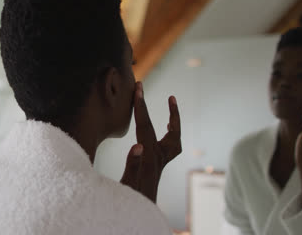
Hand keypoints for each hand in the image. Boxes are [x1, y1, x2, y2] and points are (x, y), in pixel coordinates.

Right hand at [121, 82, 181, 202]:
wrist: (141, 213)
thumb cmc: (131, 199)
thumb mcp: (128, 183)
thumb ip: (132, 164)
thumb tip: (138, 144)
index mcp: (149, 159)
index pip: (145, 127)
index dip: (141, 107)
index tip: (139, 89)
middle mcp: (158, 158)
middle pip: (165, 129)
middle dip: (166, 110)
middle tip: (168, 95)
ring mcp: (161, 162)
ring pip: (174, 137)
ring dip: (173, 120)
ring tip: (172, 105)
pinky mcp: (159, 165)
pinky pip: (170, 144)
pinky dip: (171, 132)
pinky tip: (165, 130)